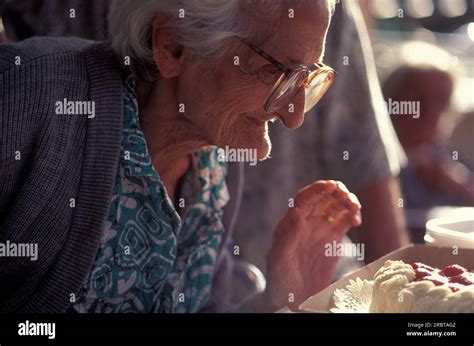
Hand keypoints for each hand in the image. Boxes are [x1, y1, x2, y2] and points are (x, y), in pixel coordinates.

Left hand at [255, 180, 361, 311]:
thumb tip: (295, 212)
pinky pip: (345, 220)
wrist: (293, 298)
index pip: (304, 198)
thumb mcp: (279, 258)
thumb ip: (288, 236)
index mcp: (291, 222)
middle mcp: (307, 222)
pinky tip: (356, 220)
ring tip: (354, 209)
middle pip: (322, 197)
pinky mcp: (334, 239)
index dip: (317, 189)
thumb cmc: (280, 278)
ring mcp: (321, 229)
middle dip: (336, 191)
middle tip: (346, 197)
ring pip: (336, 205)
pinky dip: (353, 215)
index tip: (331, 185)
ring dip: (347, 201)